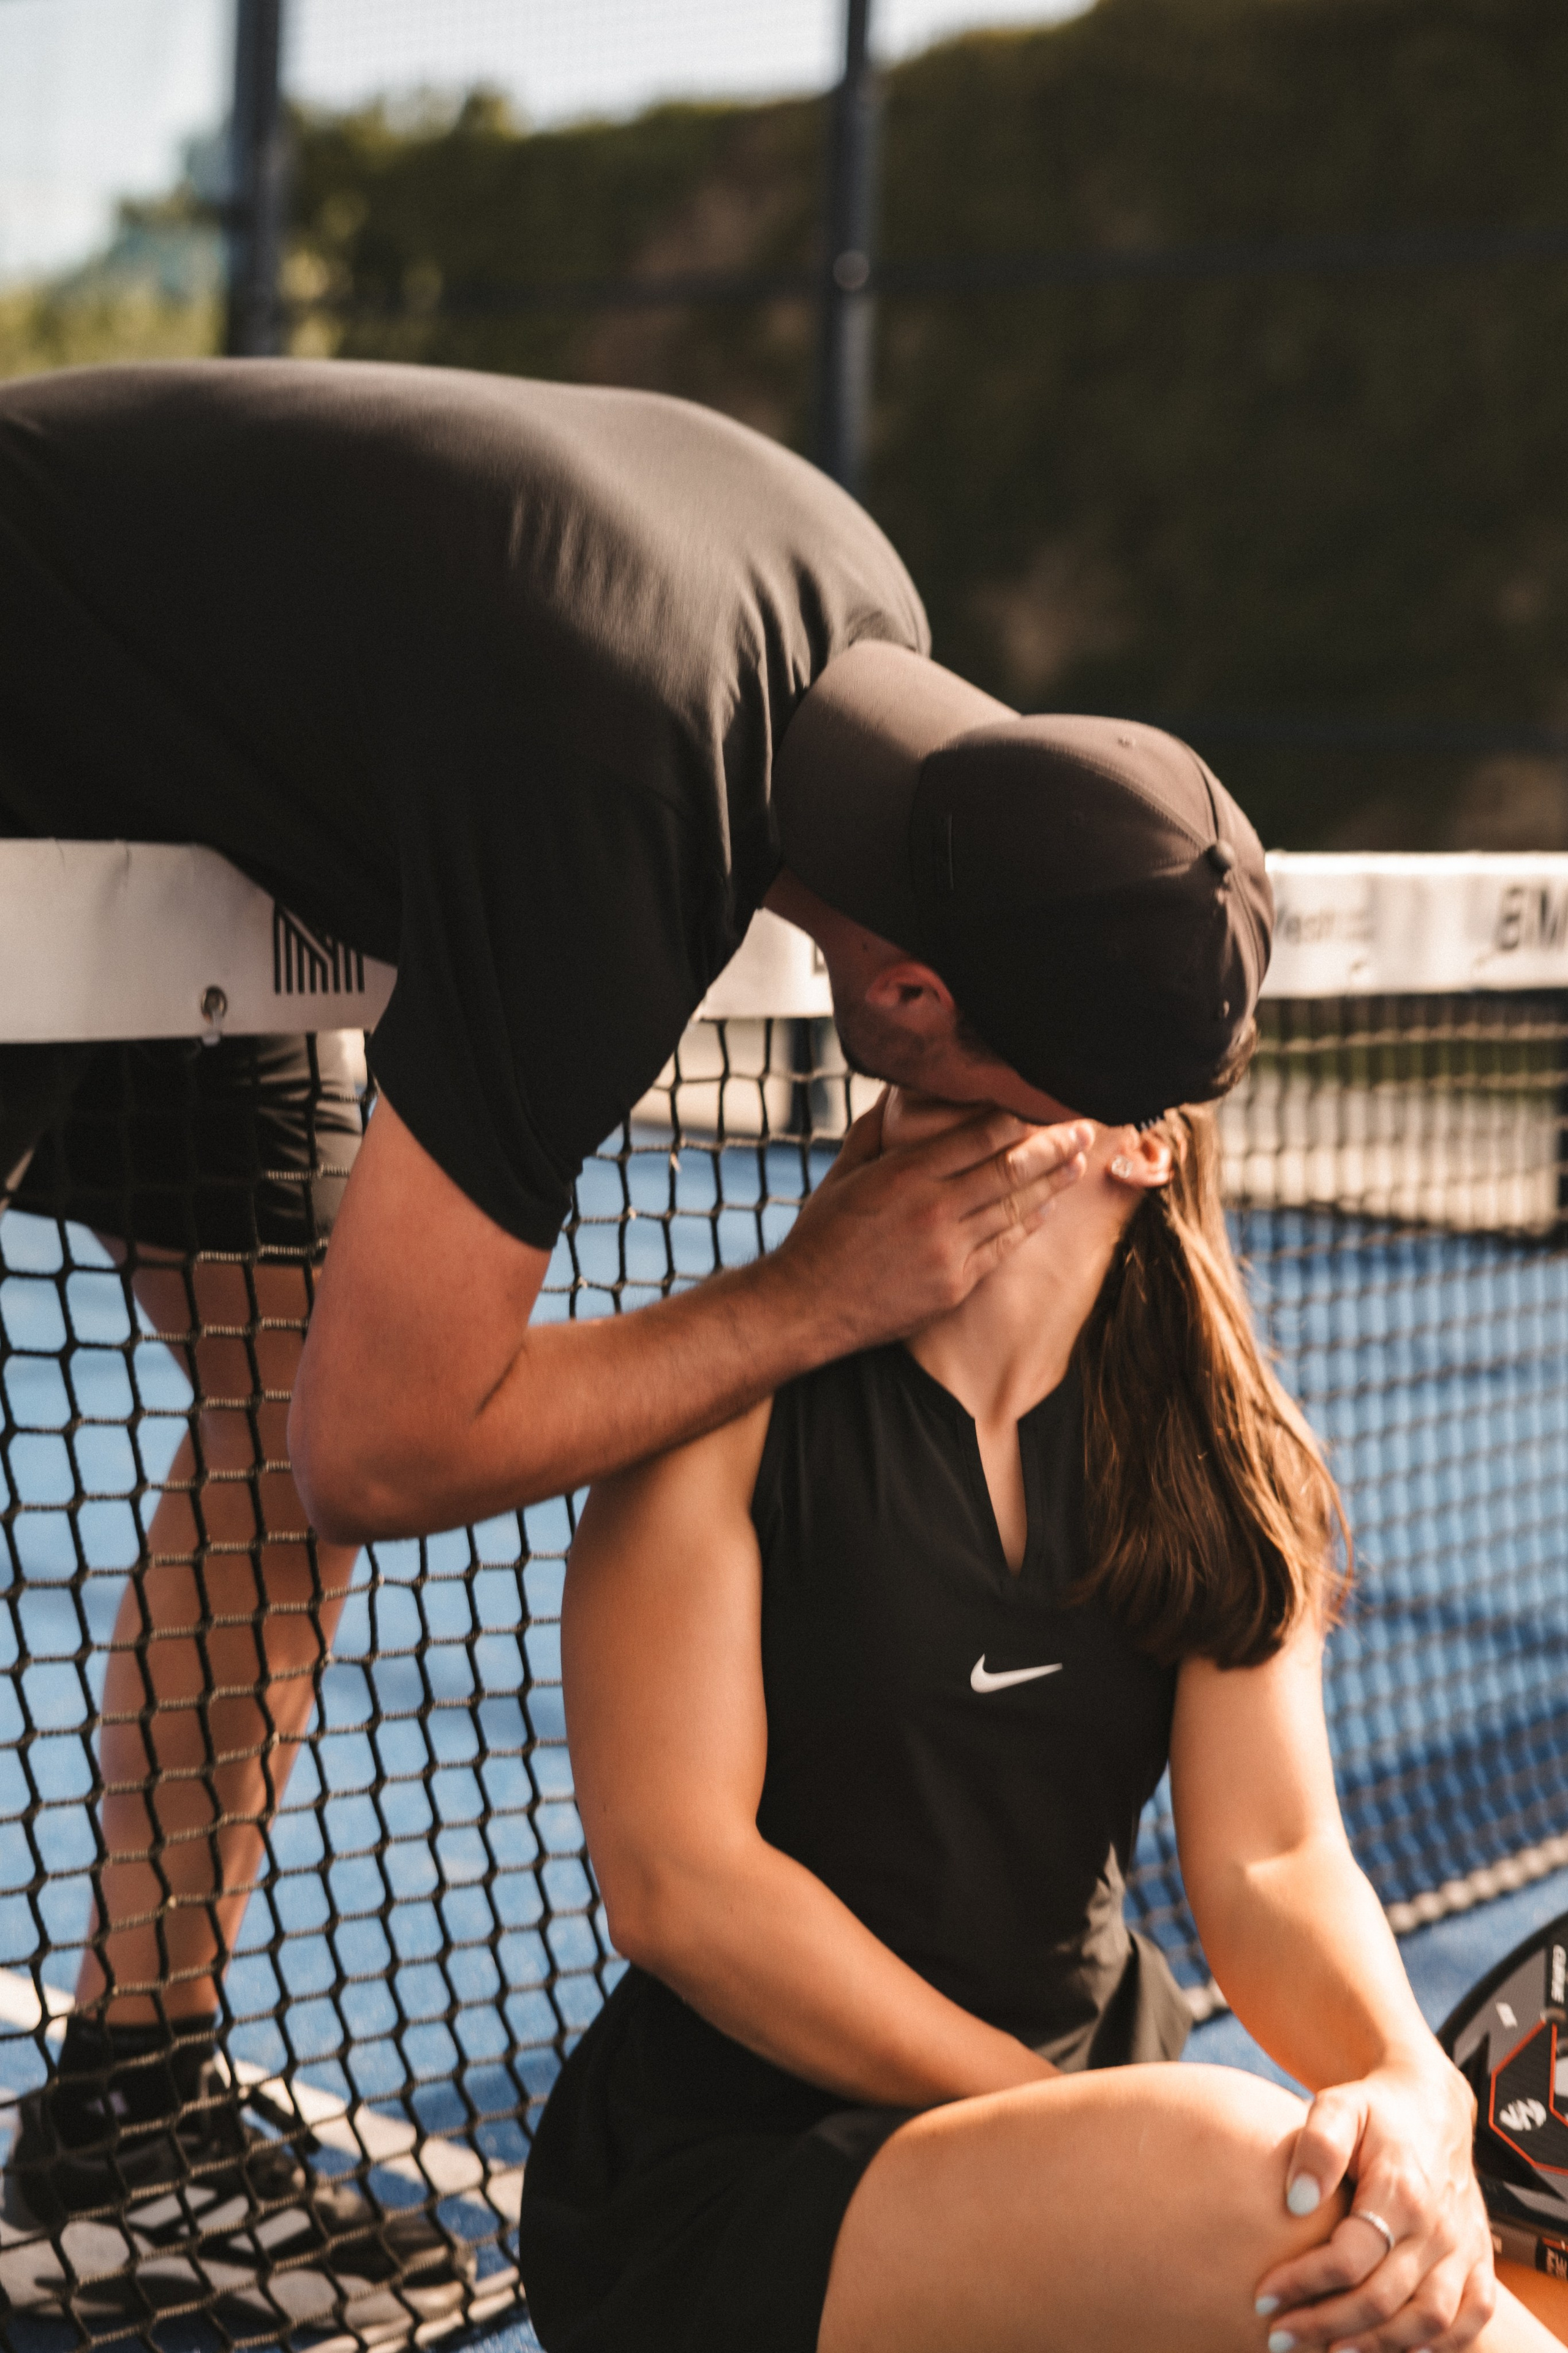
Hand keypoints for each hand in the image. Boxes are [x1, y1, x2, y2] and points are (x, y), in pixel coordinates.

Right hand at [774, 1093, 1090, 1352]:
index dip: (1019, 1117)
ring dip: (1052, 1184)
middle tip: (1086, 1128)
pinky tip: (1045, 1208)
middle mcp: (934, 1210)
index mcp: (905, 1175)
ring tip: (1079, 1165)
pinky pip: (1003, 1247)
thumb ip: (875, 1129)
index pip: (979, 1135)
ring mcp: (949, 1251)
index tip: (1043, 1102)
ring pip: (1015, 1209)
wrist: (806, 1307)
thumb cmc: (821, 1236)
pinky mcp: (955, 1285)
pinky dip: (1028, 1224)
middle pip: (1011, 1169)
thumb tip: (898, 1090)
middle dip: (1055, 1147)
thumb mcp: (843, 1173)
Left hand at [1252, 2054, 1492, 2350]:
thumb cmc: (1375, 2111)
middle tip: (1279, 2338)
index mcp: (1400, 2190)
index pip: (1349, 2257)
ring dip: (1378, 2345)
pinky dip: (1440, 2345)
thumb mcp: (1338, 2106)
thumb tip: (1296, 2200)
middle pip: (1383, 2298)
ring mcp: (1463, 2247)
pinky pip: (1471, 2318)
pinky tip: (1397, 2350)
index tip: (1261, 2296)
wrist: (1432, 2105)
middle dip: (1326, 2325)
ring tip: (1329, 2351)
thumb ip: (1317, 2145)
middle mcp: (1438, 2227)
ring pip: (1428, 2320)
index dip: (1303, 2282)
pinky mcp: (1479, 2260)